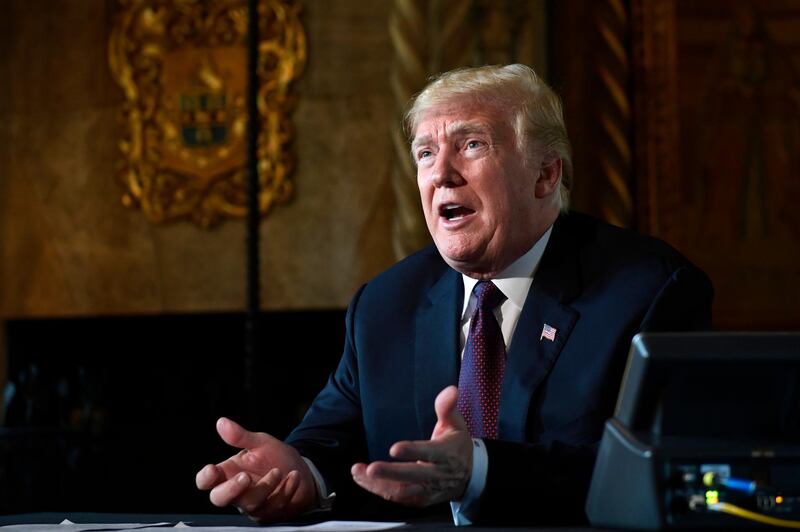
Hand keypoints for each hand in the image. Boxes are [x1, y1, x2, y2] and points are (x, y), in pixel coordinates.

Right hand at [195, 417, 316, 521]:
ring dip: (266, 485)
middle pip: (219, 499)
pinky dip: (286, 489)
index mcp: (228, 472)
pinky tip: (293, 476)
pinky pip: (274, 505)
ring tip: (278, 470)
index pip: (206, 481)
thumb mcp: (260, 443)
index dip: (205, 478)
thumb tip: (222, 422)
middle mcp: (237, 491)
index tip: (213, 469)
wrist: (302, 469)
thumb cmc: (275, 457)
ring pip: (251, 503)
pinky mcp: (270, 513)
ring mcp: (252, 505)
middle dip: (231, 489)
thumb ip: (241, 436)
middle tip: (245, 476)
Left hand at [351, 386, 472, 506]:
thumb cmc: (457, 445)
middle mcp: (437, 475)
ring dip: (379, 485)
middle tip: (370, 469)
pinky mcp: (420, 499)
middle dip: (390, 474)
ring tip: (359, 472)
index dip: (412, 452)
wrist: (469, 476)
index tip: (394, 449)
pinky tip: (363, 480)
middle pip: (413, 477)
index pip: (429, 453)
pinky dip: (380, 490)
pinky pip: (399, 498)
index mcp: (447, 454)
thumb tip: (450, 390)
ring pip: (403, 492)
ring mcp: (428, 490)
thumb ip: (447, 407)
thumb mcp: (456, 424)